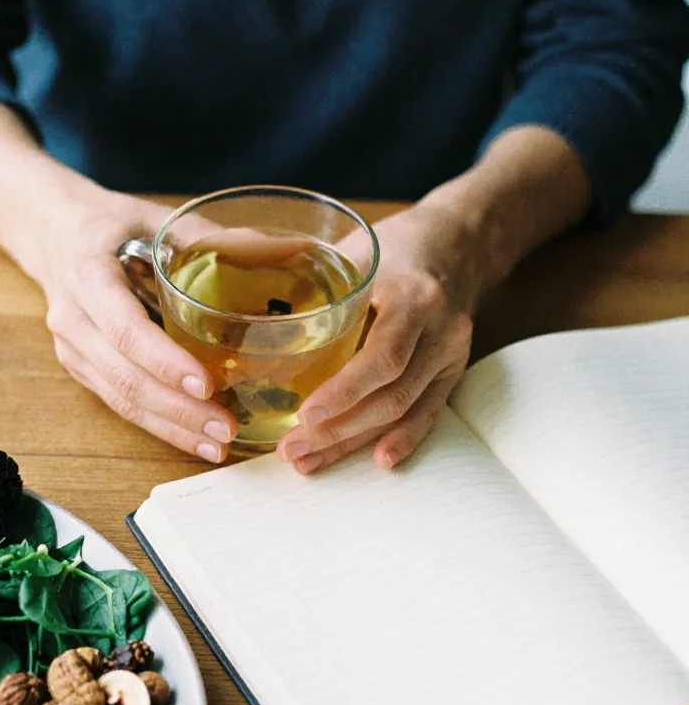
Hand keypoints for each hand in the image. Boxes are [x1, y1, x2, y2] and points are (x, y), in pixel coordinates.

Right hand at [42, 195, 239, 462]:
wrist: (53, 235)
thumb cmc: (113, 225)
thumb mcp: (157, 218)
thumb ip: (216, 239)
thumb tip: (295, 250)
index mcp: (88, 276)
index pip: (125, 328)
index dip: (164, 361)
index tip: (205, 384)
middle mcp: (74, 319)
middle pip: (125, 377)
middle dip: (177, 409)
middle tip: (225, 427)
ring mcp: (74, 350)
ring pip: (121, 400)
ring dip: (171, 427)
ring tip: (217, 444)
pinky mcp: (83, 369)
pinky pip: (120, 404)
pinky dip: (159, 425)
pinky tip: (195, 438)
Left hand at [277, 203, 480, 473]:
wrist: (457, 244)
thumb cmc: (396, 246)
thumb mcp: (353, 253)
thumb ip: (312, 286)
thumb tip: (247, 321)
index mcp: (413, 296)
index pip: (384, 356)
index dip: (345, 391)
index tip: (306, 414)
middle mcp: (440, 330)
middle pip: (392, 395)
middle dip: (338, 430)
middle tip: (290, 448)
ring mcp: (450, 355)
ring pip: (404, 411)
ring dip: (354, 442)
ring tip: (308, 460)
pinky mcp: (452, 372)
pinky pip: (427, 414)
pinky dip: (401, 439)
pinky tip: (376, 460)